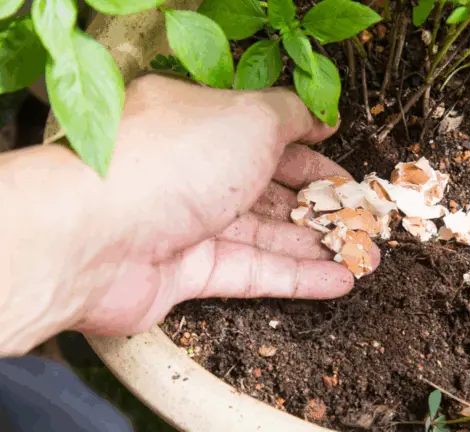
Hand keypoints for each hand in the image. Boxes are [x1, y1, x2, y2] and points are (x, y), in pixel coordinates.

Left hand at [40, 75, 378, 337]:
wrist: (94, 236)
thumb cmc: (173, 161)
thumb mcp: (249, 118)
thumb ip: (291, 114)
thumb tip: (319, 115)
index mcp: (200, 121)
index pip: (268, 136)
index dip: (313, 154)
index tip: (349, 174)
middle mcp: (192, 170)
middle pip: (269, 189)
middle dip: (321, 206)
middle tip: (364, 221)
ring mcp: (187, 223)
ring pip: (266, 233)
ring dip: (317, 245)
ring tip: (365, 256)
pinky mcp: (187, 271)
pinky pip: (253, 272)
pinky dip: (296, 277)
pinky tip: (339, 281)